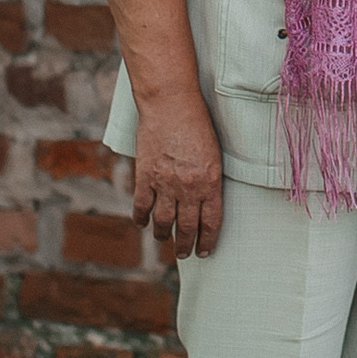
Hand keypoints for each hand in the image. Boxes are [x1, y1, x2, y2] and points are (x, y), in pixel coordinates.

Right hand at [133, 91, 225, 256]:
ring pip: (163, 221)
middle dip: (186, 244)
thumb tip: (206, 200)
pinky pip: (142, 206)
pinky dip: (141, 218)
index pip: (211, 222)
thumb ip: (210, 179)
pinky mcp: (145, 176)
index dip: (208, 240)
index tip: (206, 251)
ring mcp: (165, 183)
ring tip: (164, 240)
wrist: (171, 103)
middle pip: (187, 227)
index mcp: (211, 182)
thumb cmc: (198, 123)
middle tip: (185, 253)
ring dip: (163, 235)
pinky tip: (142, 224)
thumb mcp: (214, 153)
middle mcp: (189, 188)